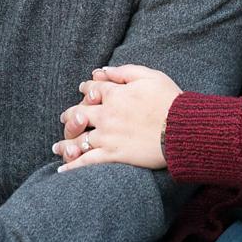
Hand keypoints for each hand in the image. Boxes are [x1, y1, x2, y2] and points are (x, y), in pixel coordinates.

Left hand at [54, 63, 178, 171]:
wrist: (183, 129)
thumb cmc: (171, 101)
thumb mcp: (151, 76)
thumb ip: (124, 71)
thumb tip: (103, 71)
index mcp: (115, 94)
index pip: (93, 89)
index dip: (86, 88)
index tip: (83, 90)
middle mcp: (107, 114)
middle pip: (79, 113)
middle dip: (71, 115)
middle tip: (66, 118)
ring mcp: (108, 136)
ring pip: (78, 139)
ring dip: (65, 143)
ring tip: (57, 148)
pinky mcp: (113, 155)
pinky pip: (87, 161)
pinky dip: (73, 166)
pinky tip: (62, 170)